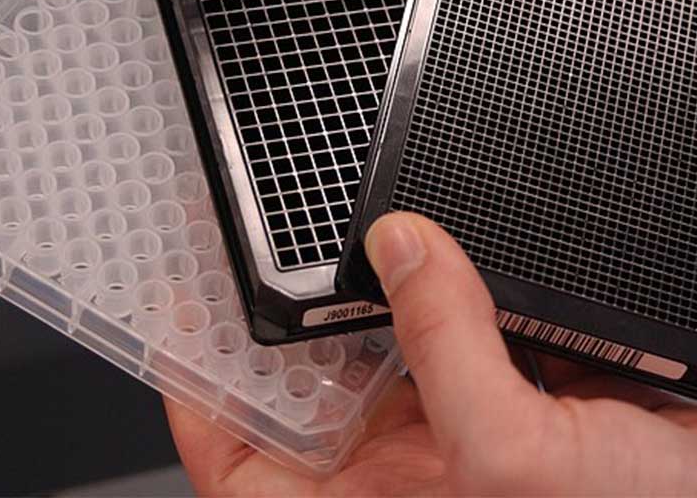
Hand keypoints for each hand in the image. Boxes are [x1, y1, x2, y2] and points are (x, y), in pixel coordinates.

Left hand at [166, 212, 696, 495]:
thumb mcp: (517, 464)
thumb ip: (449, 350)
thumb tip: (403, 244)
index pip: (236, 453)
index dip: (195, 377)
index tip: (179, 298)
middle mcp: (397, 469)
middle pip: (305, 378)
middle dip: (279, 310)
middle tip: (252, 235)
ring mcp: (446, 418)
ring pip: (375, 333)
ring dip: (359, 283)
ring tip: (332, 226)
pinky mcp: (496, 377)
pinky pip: (443, 312)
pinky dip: (432, 273)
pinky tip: (424, 237)